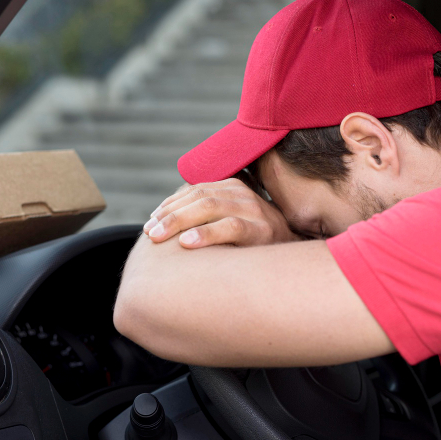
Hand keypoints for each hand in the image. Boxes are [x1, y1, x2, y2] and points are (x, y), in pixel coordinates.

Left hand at [142, 178, 298, 247]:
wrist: (292, 253)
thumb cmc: (252, 241)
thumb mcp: (230, 220)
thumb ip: (206, 215)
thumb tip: (166, 221)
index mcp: (230, 187)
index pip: (192, 190)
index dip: (169, 205)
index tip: (150, 222)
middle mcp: (240, 193)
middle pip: (197, 197)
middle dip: (169, 215)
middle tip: (148, 232)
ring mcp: (252, 209)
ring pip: (208, 207)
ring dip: (179, 221)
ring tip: (158, 236)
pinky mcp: (260, 229)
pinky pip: (229, 227)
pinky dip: (205, 234)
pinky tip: (187, 243)